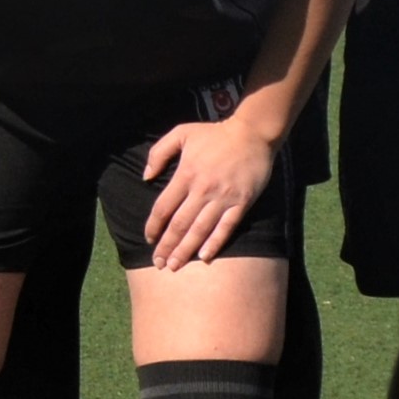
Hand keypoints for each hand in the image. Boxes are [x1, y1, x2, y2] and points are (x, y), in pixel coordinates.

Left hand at [138, 111, 281, 269]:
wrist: (252, 133)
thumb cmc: (214, 134)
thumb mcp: (181, 133)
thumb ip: (159, 153)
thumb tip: (145, 176)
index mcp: (186, 174)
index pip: (164, 207)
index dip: (154, 226)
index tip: (149, 240)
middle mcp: (202, 189)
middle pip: (179, 224)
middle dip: (167, 246)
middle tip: (158, 264)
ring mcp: (223, 197)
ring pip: (200, 230)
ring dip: (186, 250)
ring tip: (174, 266)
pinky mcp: (241, 202)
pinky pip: (226, 227)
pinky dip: (214, 243)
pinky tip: (204, 257)